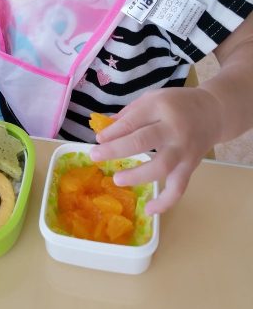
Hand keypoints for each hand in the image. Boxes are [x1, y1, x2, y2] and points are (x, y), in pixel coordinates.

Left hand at [89, 87, 221, 214]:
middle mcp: (173, 129)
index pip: (132, 121)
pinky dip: (165, 202)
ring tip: (117, 179)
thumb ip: (129, 114)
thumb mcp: (152, 98)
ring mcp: (183, 149)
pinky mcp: (190, 166)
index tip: (97, 140)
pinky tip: (149, 210)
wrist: (214, 112)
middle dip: (116, 150)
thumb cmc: (177, 103)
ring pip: (160, 166)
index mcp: (160, 107)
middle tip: (95, 156)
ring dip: (137, 175)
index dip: (112, 132)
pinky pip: (178, 187)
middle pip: (143, 141)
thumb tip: (104, 130)